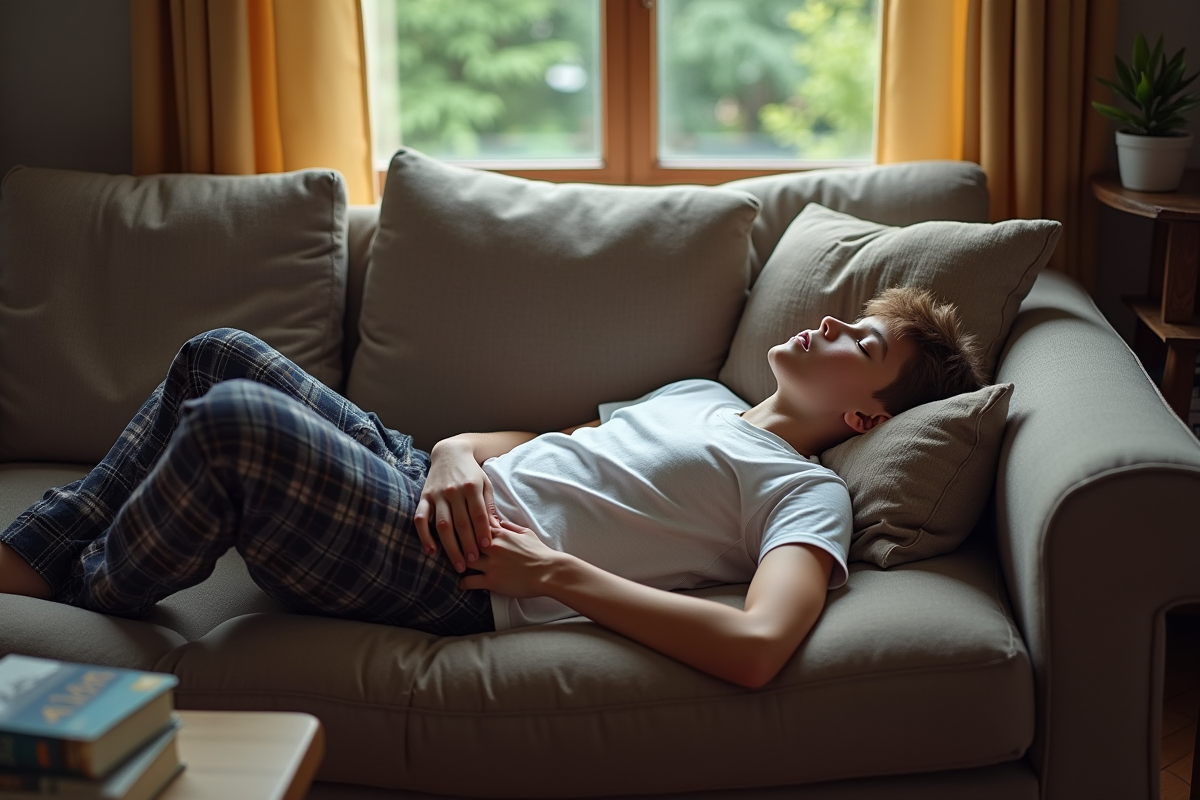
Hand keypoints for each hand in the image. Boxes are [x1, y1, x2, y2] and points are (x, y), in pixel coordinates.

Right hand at [414, 439, 498, 572]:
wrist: (450, 452)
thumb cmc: (472, 472)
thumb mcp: (485, 484)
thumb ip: (488, 506)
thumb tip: (496, 529)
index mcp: (471, 487)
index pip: (478, 514)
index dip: (483, 532)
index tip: (487, 548)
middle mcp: (454, 491)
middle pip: (461, 523)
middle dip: (468, 545)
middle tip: (474, 563)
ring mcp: (437, 495)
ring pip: (443, 525)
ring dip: (450, 547)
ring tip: (458, 564)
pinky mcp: (424, 497)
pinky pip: (421, 518)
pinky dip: (424, 535)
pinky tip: (431, 551)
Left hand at [457, 520, 563, 597]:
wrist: (550, 572)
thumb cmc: (540, 553)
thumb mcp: (527, 533)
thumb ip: (511, 526)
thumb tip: (499, 521)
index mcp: (501, 533)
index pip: (475, 525)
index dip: (466, 527)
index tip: (461, 531)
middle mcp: (492, 546)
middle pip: (464, 541)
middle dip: (457, 544)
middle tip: (452, 549)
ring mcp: (490, 564)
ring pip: (463, 560)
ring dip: (458, 563)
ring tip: (456, 566)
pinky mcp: (491, 581)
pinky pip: (468, 581)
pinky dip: (463, 583)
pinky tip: (462, 583)